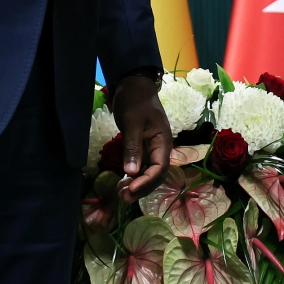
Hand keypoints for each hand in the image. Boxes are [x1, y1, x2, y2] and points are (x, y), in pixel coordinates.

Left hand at [109, 74, 171, 201]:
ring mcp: (151, 148)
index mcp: (163, 141)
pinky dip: (132, 177)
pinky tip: (121, 183)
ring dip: (136, 185)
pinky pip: (140, 167)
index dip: (146, 181)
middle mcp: (159, 148)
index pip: (159, 168)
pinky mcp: (141, 147)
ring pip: (148, 173)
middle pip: (155, 175)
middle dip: (141, 188)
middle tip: (123, 198)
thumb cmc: (136, 100)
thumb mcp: (133, 122)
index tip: (130, 189)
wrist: (133, 85)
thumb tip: (131, 172)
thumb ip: (133, 147)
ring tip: (120, 194)